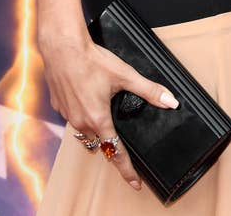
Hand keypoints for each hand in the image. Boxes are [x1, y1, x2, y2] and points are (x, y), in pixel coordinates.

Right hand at [40, 32, 178, 190]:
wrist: (63, 48)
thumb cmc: (92, 60)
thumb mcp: (125, 75)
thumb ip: (148, 90)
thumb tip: (170, 101)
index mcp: (99, 119)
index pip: (116, 152)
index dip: (127, 169)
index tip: (135, 182)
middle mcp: (82, 122)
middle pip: (100, 143)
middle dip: (111, 144)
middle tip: (121, 143)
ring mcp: (69, 116)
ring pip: (85, 132)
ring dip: (96, 129)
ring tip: (105, 118)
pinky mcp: (60, 107)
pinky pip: (74, 119)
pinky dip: (83, 115)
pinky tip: (87, 100)